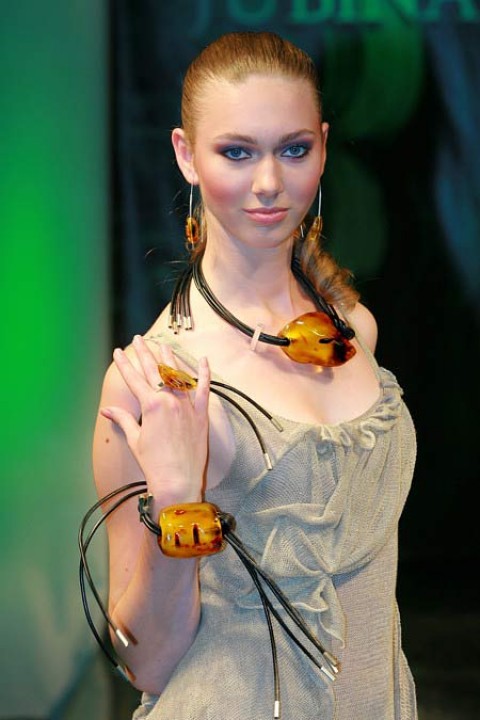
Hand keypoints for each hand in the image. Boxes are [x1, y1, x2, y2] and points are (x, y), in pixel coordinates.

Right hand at [101, 335, 209, 504]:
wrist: (178, 481)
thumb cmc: (154, 464)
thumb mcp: (135, 440)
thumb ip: (123, 420)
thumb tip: (107, 411)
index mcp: (151, 406)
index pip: (134, 379)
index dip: (124, 364)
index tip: (118, 351)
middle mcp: (170, 401)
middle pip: (155, 371)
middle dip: (145, 353)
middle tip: (139, 339)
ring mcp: (187, 406)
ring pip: (178, 375)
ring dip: (170, 357)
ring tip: (163, 344)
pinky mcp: (201, 414)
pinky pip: (204, 389)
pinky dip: (204, 374)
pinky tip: (203, 360)